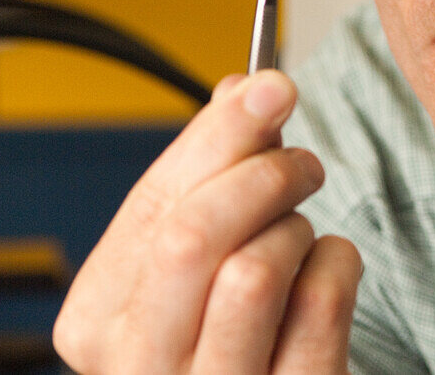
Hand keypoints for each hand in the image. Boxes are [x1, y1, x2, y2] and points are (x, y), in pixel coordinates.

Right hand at [53, 70, 361, 373]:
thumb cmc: (215, 326)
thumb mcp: (189, 256)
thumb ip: (206, 171)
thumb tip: (244, 90)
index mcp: (97, 320)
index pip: (153, 206)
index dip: (220, 136)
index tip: (271, 88)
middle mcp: (141, 367)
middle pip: (194, 236)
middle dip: (261, 175)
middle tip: (302, 164)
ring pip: (254, 272)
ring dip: (295, 229)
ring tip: (298, 233)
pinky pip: (320, 305)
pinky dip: (338, 263)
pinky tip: (326, 268)